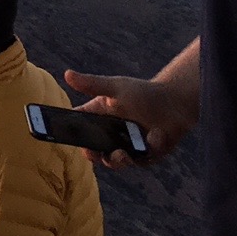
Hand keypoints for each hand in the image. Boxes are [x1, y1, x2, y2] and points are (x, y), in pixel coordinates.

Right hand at [62, 69, 195, 168]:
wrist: (175, 102)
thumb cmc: (143, 92)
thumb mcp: (115, 87)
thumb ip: (91, 84)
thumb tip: (67, 74)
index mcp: (99, 118)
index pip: (78, 128)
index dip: (68, 133)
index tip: (60, 135)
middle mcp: (110, 136)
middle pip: (93, 150)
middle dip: (92, 154)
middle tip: (91, 152)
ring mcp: (127, 148)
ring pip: (114, 161)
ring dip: (116, 160)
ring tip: (120, 154)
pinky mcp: (144, 156)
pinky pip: (140, 160)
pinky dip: (147, 149)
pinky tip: (155, 136)